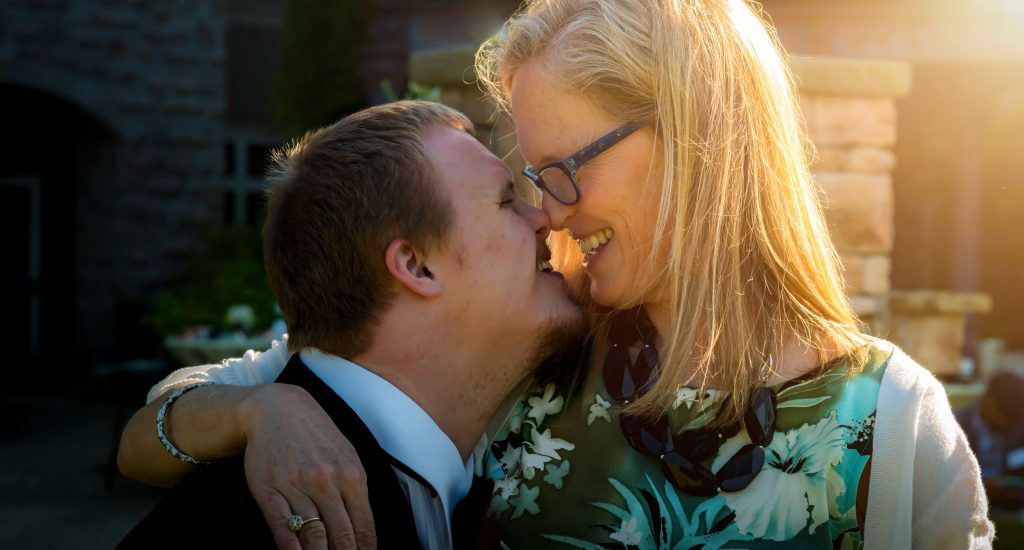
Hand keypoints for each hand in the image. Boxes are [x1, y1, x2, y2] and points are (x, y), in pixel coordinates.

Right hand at [239, 384, 376, 549]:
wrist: (276, 409)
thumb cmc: (315, 433)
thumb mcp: (346, 454)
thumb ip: (356, 489)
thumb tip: (364, 527)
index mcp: (351, 475)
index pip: (364, 525)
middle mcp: (326, 482)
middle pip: (341, 535)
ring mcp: (297, 487)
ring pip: (313, 535)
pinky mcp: (270, 491)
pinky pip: (283, 527)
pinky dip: (292, 549)